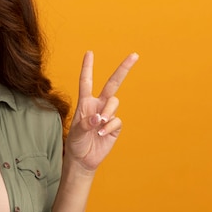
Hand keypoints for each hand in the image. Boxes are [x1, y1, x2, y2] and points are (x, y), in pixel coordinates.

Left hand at [65, 51, 138, 171]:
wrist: (83, 158)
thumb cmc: (76, 142)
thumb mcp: (76, 132)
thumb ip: (85, 123)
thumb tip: (98, 118)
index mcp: (85, 102)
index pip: (87, 81)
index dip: (88, 67)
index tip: (89, 52)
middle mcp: (98, 105)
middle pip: (112, 84)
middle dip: (123, 69)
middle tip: (135, 55)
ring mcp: (108, 115)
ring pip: (114, 103)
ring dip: (107, 111)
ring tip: (99, 125)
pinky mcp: (115, 126)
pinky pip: (116, 120)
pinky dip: (109, 127)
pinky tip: (101, 134)